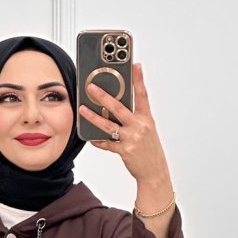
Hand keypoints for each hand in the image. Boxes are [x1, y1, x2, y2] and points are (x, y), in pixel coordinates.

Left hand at [79, 62, 169, 184]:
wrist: (155, 171)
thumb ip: (135, 117)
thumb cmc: (149, 149)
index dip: (139, 79)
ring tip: (83, 110)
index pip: (142, 95)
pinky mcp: (125, 151)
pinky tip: (90, 137)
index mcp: (146, 119)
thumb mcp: (147, 130)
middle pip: (118, 108)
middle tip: (91, 87)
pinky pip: (107, 144)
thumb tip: (117, 107)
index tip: (136, 65)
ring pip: (108, 125)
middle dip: (103, 96)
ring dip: (93, 117)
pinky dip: (98, 141)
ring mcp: (131, 139)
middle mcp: (139, 127)